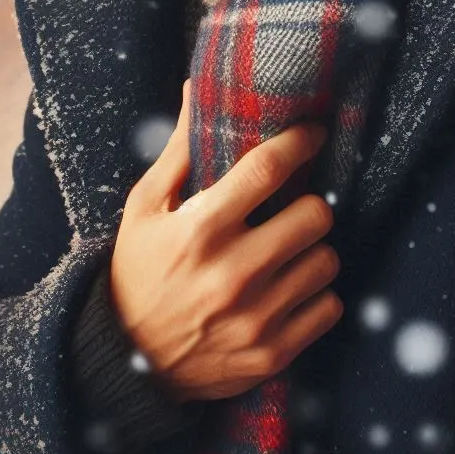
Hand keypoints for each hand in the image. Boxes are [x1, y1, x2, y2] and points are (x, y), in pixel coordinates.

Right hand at [109, 80, 341, 402]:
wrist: (126, 364)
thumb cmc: (137, 272)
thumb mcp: (144, 210)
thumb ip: (178, 151)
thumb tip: (194, 89)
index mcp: (201, 230)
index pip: (268, 170)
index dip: (299, 142)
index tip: (312, 133)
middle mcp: (233, 274)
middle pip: (315, 215)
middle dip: (309, 204)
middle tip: (293, 208)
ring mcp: (256, 319)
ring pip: (326, 261)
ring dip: (312, 251)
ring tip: (288, 252)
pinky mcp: (272, 353)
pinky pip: (328, 308)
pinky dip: (315, 296)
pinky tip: (289, 290)